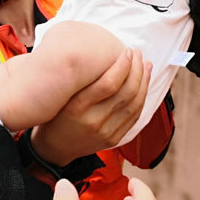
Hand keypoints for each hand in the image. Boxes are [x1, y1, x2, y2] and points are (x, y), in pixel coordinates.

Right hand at [31, 48, 150, 165]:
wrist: (54, 147)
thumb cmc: (55, 114)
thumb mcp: (59, 95)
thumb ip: (79, 79)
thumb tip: (103, 54)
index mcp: (77, 107)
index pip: (109, 83)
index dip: (122, 65)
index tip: (127, 52)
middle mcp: (93, 121)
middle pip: (126, 92)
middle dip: (136, 70)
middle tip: (138, 54)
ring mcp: (105, 132)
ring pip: (134, 104)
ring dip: (143, 82)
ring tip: (146, 66)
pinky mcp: (113, 139)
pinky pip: (134, 117)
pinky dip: (142, 98)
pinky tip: (143, 85)